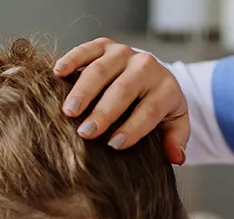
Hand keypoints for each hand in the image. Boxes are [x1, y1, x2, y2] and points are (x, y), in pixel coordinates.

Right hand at [54, 39, 190, 163]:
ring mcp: (124, 53)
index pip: (150, 110)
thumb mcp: (175, 124)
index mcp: (166, 88)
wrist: (153, 75)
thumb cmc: (160, 107)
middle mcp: (146, 66)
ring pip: (102, 70)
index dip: (133, 128)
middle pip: (123, 90)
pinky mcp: (105, 45)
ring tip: (69, 112)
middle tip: (86, 133)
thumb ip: (176, 140)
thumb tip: (176, 158)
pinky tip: (58, 74)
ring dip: (83, 91)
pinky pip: (87, 49)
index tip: (114, 145)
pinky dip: (71, 60)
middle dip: (103, 112)